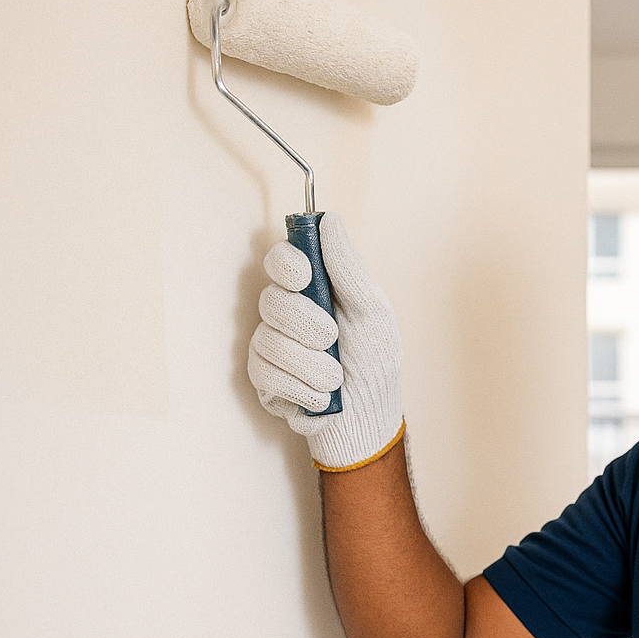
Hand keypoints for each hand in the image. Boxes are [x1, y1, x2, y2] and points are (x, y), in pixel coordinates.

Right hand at [247, 212, 404, 469]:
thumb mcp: (373, 312)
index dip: (286, 264)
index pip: (281, 260)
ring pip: (269, 340)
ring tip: (335, 377)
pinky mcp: (263, 376)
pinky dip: (301, 386)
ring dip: (312, 364)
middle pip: (272, 300)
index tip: (303, 277)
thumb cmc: (375, 361)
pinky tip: (320, 395)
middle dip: (308, 324)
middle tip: (332, 339)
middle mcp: (287, 312)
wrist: (368, 416)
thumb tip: (330, 221)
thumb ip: (349, 269)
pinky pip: (265, 372)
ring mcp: (271, 343)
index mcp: (314, 290)